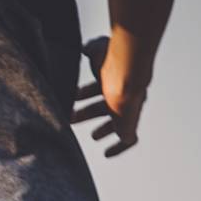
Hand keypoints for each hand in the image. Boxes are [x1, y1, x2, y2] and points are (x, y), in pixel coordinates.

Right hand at [73, 35, 145, 157]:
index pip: (100, 88)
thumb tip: (86, 46)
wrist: (127, 73)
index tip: (73, 99)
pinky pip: (127, 141)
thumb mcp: (96, 52)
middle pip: (106, 106)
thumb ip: (90, 48)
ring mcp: (128, 111)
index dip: (85, 94)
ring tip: (94, 137)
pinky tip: (108, 154)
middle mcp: (124, 95)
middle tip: (71, 120)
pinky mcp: (129, 125)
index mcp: (115, 79)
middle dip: (89, 113)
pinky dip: (117, 148)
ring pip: (117, 123)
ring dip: (104, 129)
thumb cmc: (112, 61)